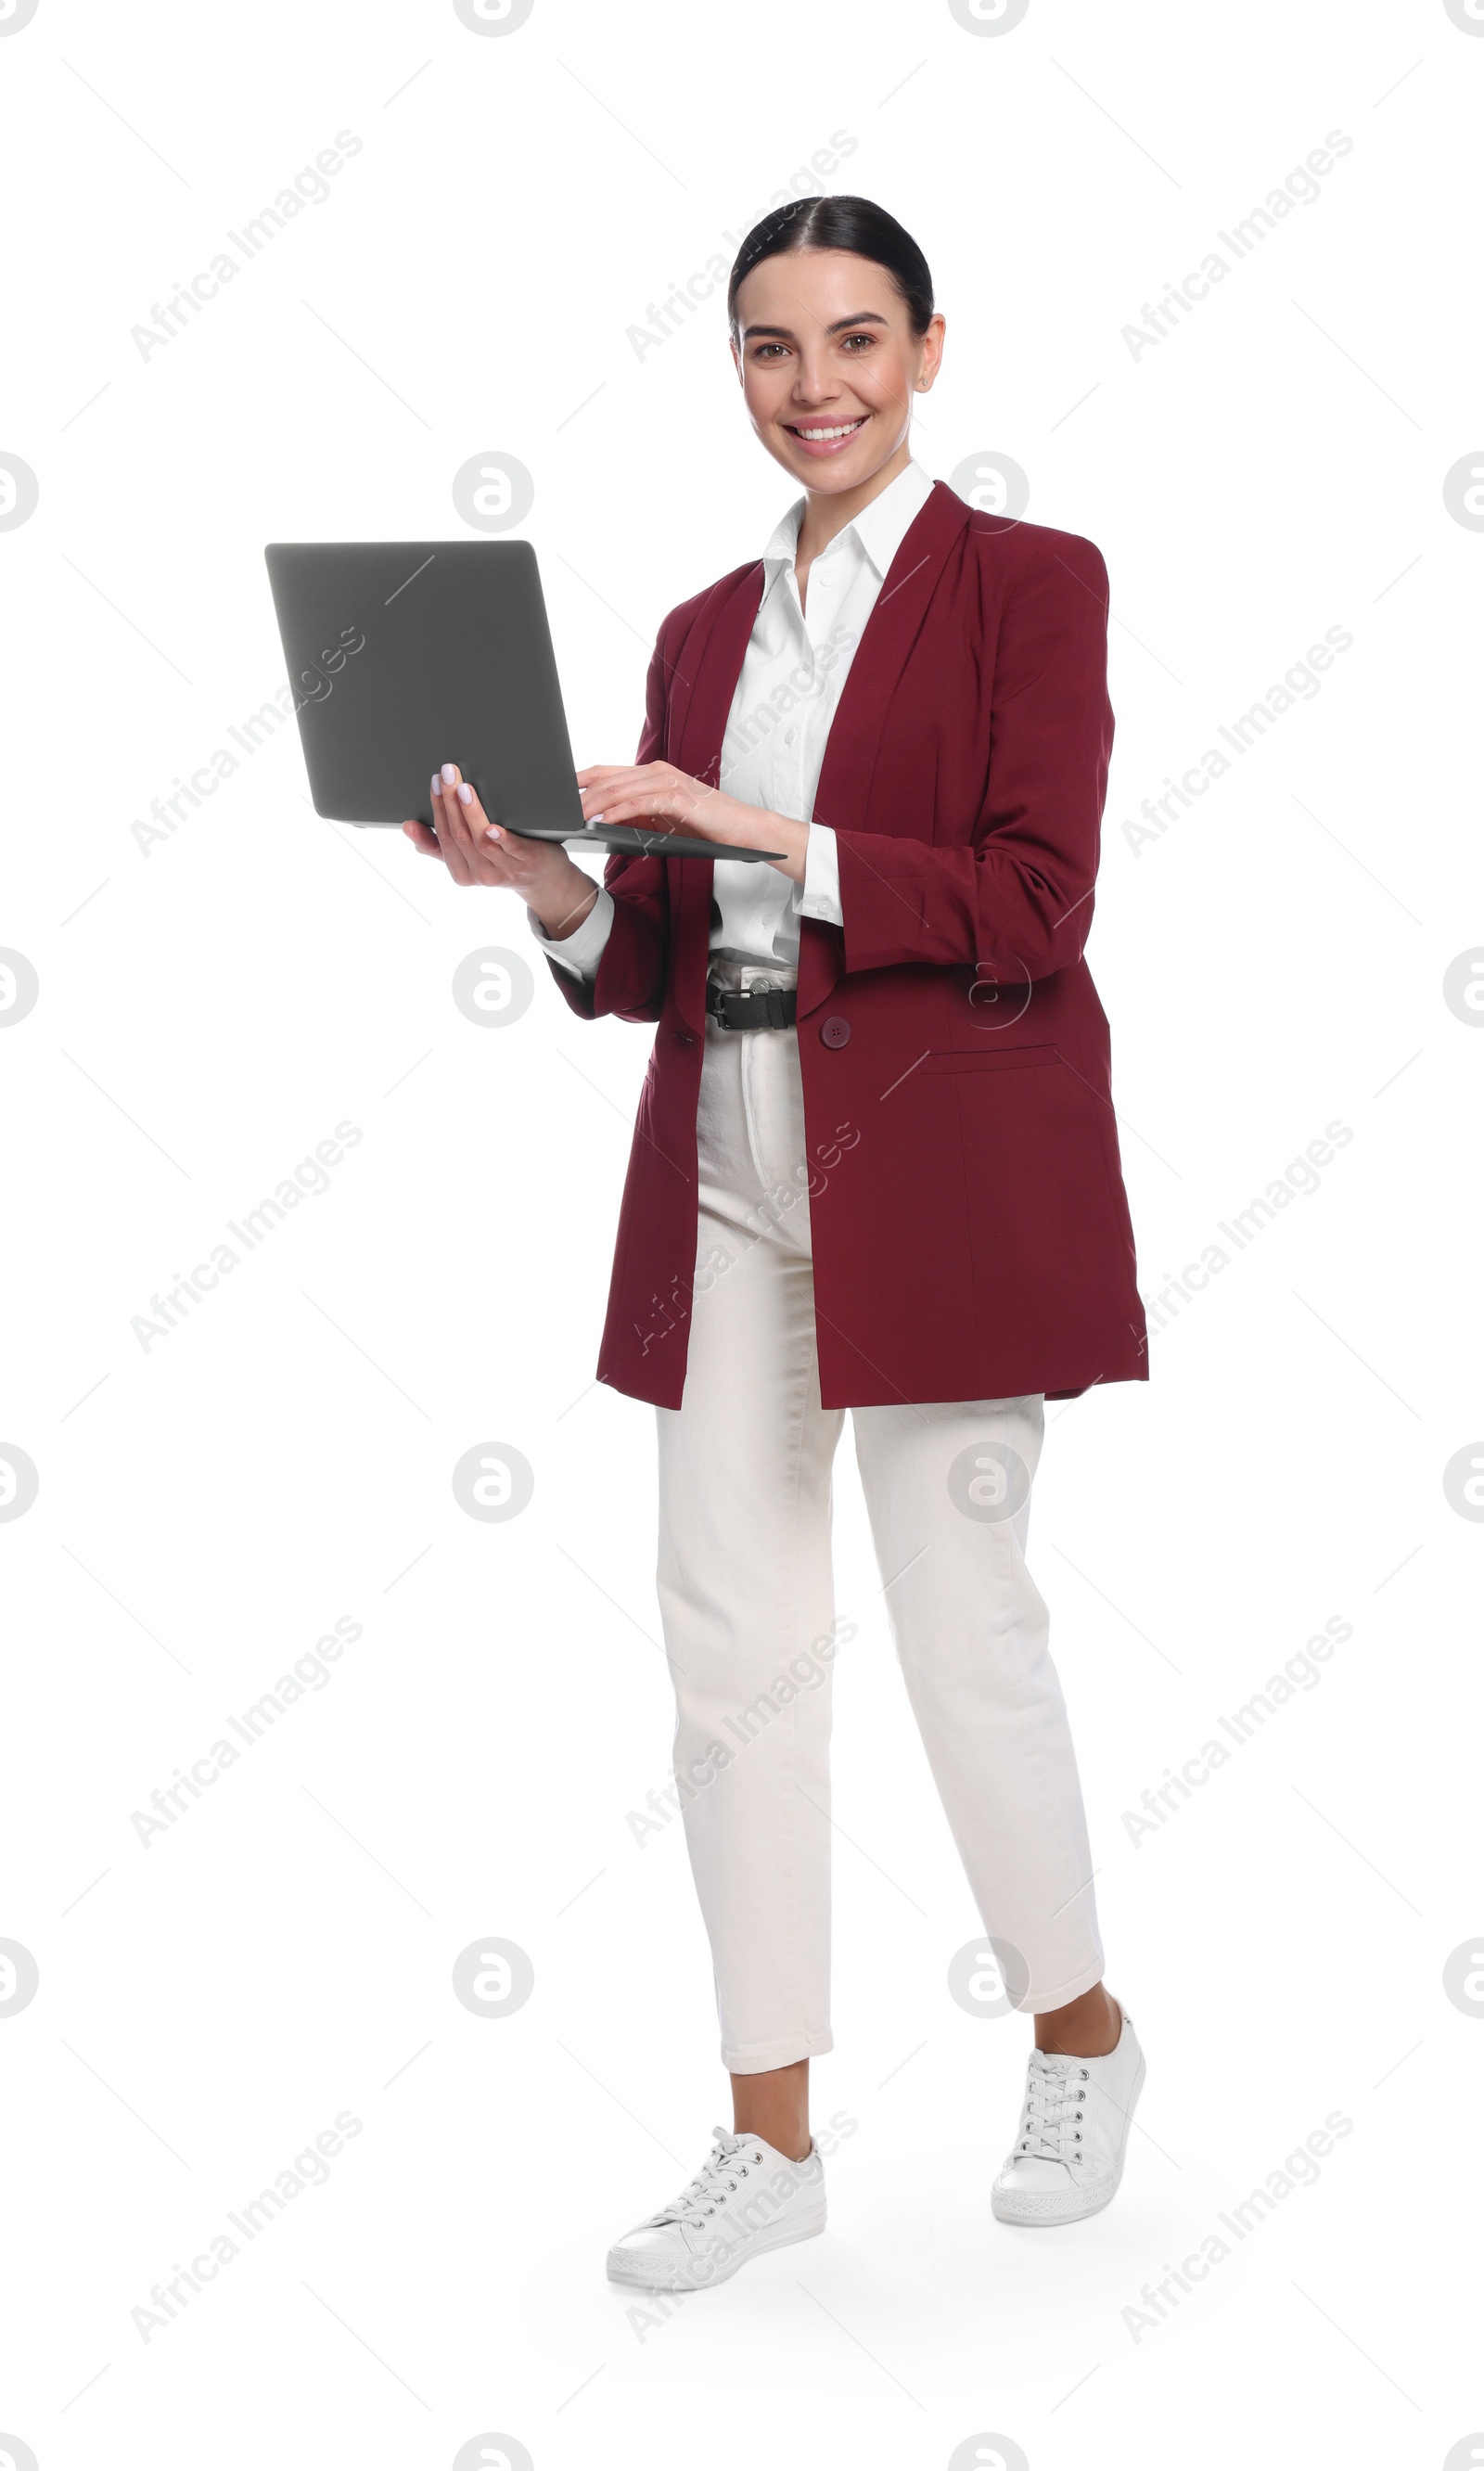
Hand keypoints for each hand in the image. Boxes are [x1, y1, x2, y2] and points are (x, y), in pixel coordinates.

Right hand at [402, 763, 599, 939]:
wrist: (545, 880)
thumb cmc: (504, 862)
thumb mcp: (467, 858)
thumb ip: (437, 846)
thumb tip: (408, 827)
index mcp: (461, 872)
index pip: (443, 837)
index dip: (437, 808)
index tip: (434, 783)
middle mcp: (480, 873)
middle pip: (459, 835)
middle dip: (450, 802)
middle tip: (447, 773)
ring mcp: (504, 869)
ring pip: (480, 840)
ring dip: (470, 812)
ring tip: (464, 788)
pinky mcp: (526, 861)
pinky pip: (511, 849)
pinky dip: (500, 838)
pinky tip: (492, 826)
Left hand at [576, 762, 808, 882]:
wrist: (742, 830)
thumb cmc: (705, 826)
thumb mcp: (663, 820)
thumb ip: (637, 815)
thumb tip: (604, 820)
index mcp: (652, 773)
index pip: (607, 772)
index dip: (580, 780)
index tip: (558, 793)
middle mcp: (658, 772)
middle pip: (608, 779)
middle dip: (581, 794)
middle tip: (559, 809)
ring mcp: (668, 782)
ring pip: (620, 790)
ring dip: (594, 804)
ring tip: (574, 817)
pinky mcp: (678, 799)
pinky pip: (640, 804)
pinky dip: (619, 812)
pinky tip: (603, 822)